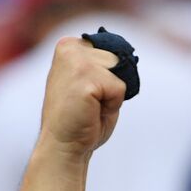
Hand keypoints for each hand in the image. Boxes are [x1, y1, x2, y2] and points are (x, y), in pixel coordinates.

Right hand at [37, 36, 128, 158]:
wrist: (63, 145)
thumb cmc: (81, 118)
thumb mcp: (93, 82)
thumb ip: (105, 65)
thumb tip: (126, 57)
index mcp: (69, 45)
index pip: (113, 50)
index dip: (110, 77)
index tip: (89, 93)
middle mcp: (70, 47)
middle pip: (119, 60)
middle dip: (112, 85)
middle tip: (90, 103)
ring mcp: (76, 60)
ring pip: (120, 73)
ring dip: (112, 95)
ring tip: (91, 106)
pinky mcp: (85, 77)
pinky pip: (119, 89)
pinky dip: (113, 105)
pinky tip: (92, 111)